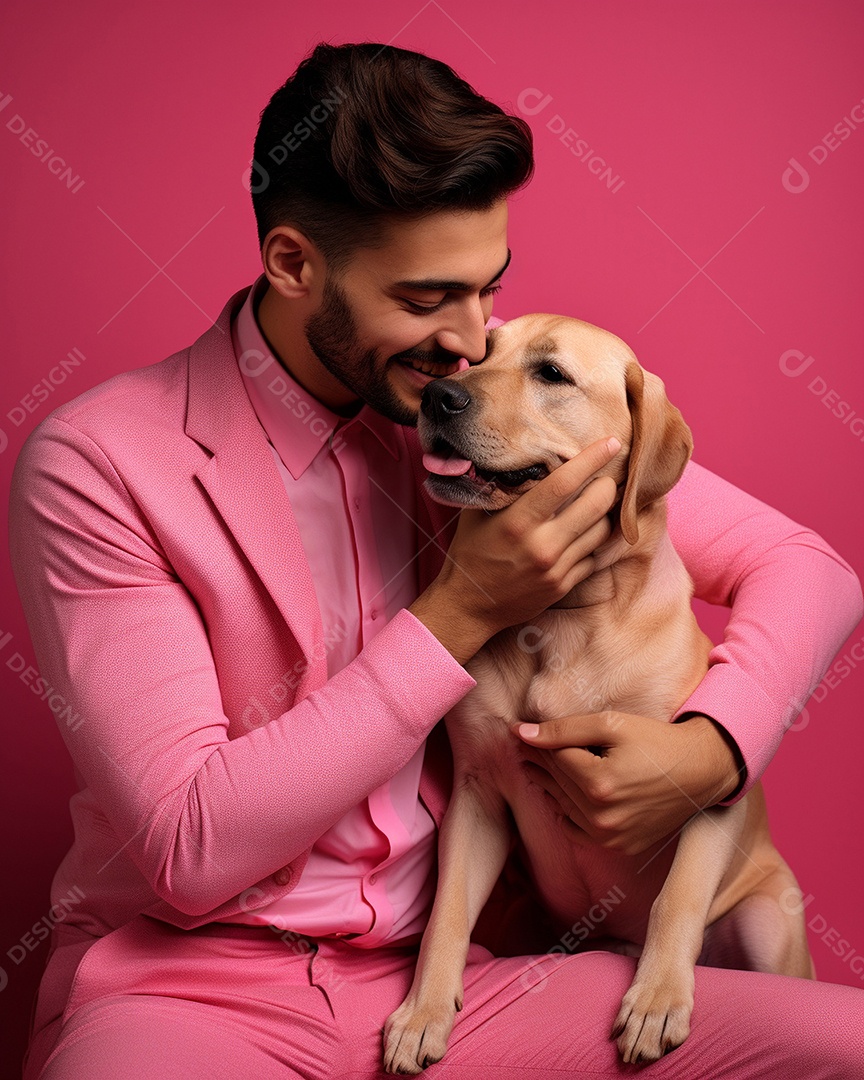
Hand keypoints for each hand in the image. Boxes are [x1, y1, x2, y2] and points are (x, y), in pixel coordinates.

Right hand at [410, 437, 619, 663]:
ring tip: (600, 501)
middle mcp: (542, 545)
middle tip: (606, 476)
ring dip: (606, 512)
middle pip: (596, 504)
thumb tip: (522, 460)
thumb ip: (500, 489)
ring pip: (602, 531)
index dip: (592, 459)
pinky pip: (593, 557)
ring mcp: (556, 568)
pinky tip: (587, 531)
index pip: (565, 483)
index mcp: (519, 522)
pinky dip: (594, 541)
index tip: (611, 442)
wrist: (468, 608)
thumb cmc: (470, 555)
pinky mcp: (563, 586)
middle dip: (607, 484)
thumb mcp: (476, 516)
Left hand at [513, 712, 744, 854]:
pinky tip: (559, 798)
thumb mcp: (612, 724)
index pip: (554, 758)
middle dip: (538, 762)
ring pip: (564, 807)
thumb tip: (522, 733)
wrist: (701, 771)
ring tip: (535, 768)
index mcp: (599, 783)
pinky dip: (566, 814)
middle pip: (557, 782)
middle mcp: (602, 816)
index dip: (537, 742)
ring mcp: (612, 836)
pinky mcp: (621, 846)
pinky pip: (579, 831)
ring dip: (548, 786)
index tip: (517, 731)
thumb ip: (564, 729)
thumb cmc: (657, 741)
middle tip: (521, 748)